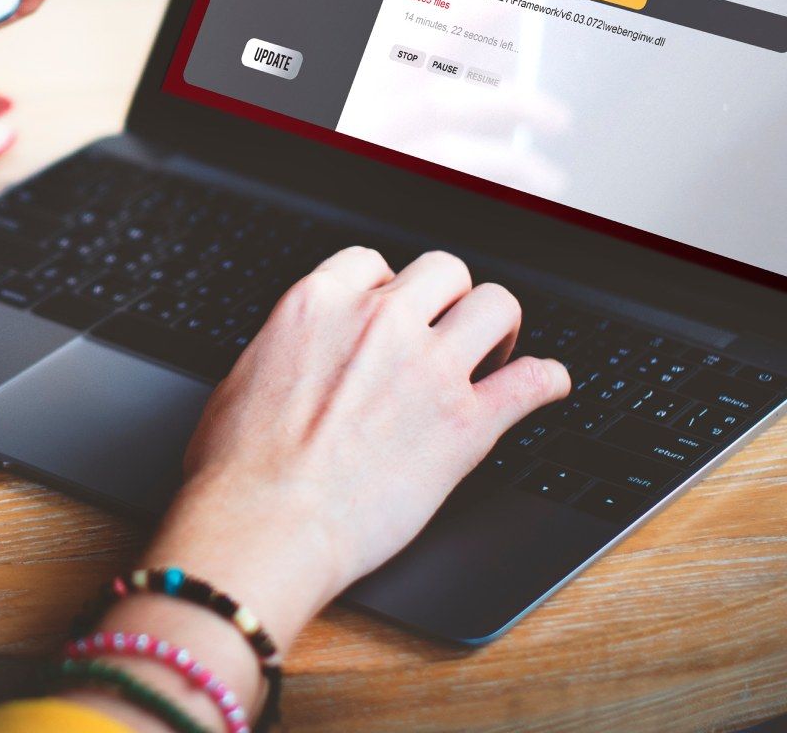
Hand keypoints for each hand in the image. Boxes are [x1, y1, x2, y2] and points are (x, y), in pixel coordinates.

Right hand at [150, 247, 570, 645]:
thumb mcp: (245, 374)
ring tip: (493, 351)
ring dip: (498, 326)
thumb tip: (302, 352)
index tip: (392, 311)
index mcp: (319, 302)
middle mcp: (379, 320)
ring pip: (496, 305)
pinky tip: (545, 385)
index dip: (386, 287)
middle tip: (444, 331)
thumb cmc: (239, 465)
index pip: (373, 261)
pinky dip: (547, 381)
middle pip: (443, 270)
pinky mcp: (466, 422)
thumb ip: (289, 345)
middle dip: (447, 298)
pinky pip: (533, 381)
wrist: (266, 524)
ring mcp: (428, 366)